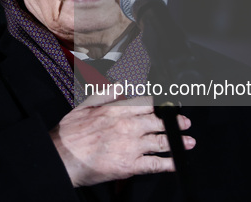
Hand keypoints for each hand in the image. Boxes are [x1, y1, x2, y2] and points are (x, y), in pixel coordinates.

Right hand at [49, 92, 194, 186]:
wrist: (62, 158)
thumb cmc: (70, 134)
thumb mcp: (84, 106)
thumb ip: (105, 94)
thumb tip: (121, 86)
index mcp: (116, 110)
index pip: (145, 102)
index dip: (159, 103)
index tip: (169, 104)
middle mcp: (127, 126)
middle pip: (157, 121)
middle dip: (174, 122)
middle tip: (184, 123)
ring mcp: (130, 146)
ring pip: (160, 141)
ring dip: (177, 141)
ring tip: (188, 141)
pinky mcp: (129, 165)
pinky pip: (154, 164)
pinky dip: (169, 164)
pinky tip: (177, 163)